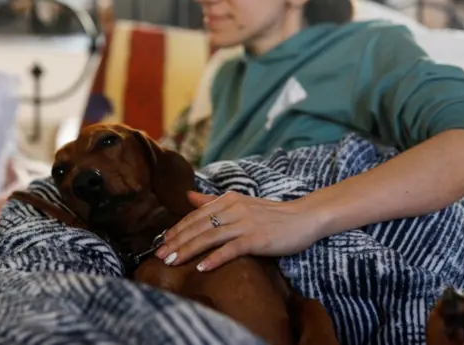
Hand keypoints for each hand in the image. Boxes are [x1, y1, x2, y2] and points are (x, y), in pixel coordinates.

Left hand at [154, 191, 321, 271]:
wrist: (304, 217)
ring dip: (188, 250)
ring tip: (172, 262)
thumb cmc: (272, 214)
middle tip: (159, 255)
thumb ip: (213, 201)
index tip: (162, 241)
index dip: (177, 228)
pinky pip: (231, 249)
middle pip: (198, 226)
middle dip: (177, 241)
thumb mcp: (241, 203)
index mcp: (228, 200)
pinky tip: (201, 267)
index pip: (196, 215)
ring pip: (209, 237)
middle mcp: (234, 209)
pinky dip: (215, 258)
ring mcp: (245, 224)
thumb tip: (188, 196)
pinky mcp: (257, 239)